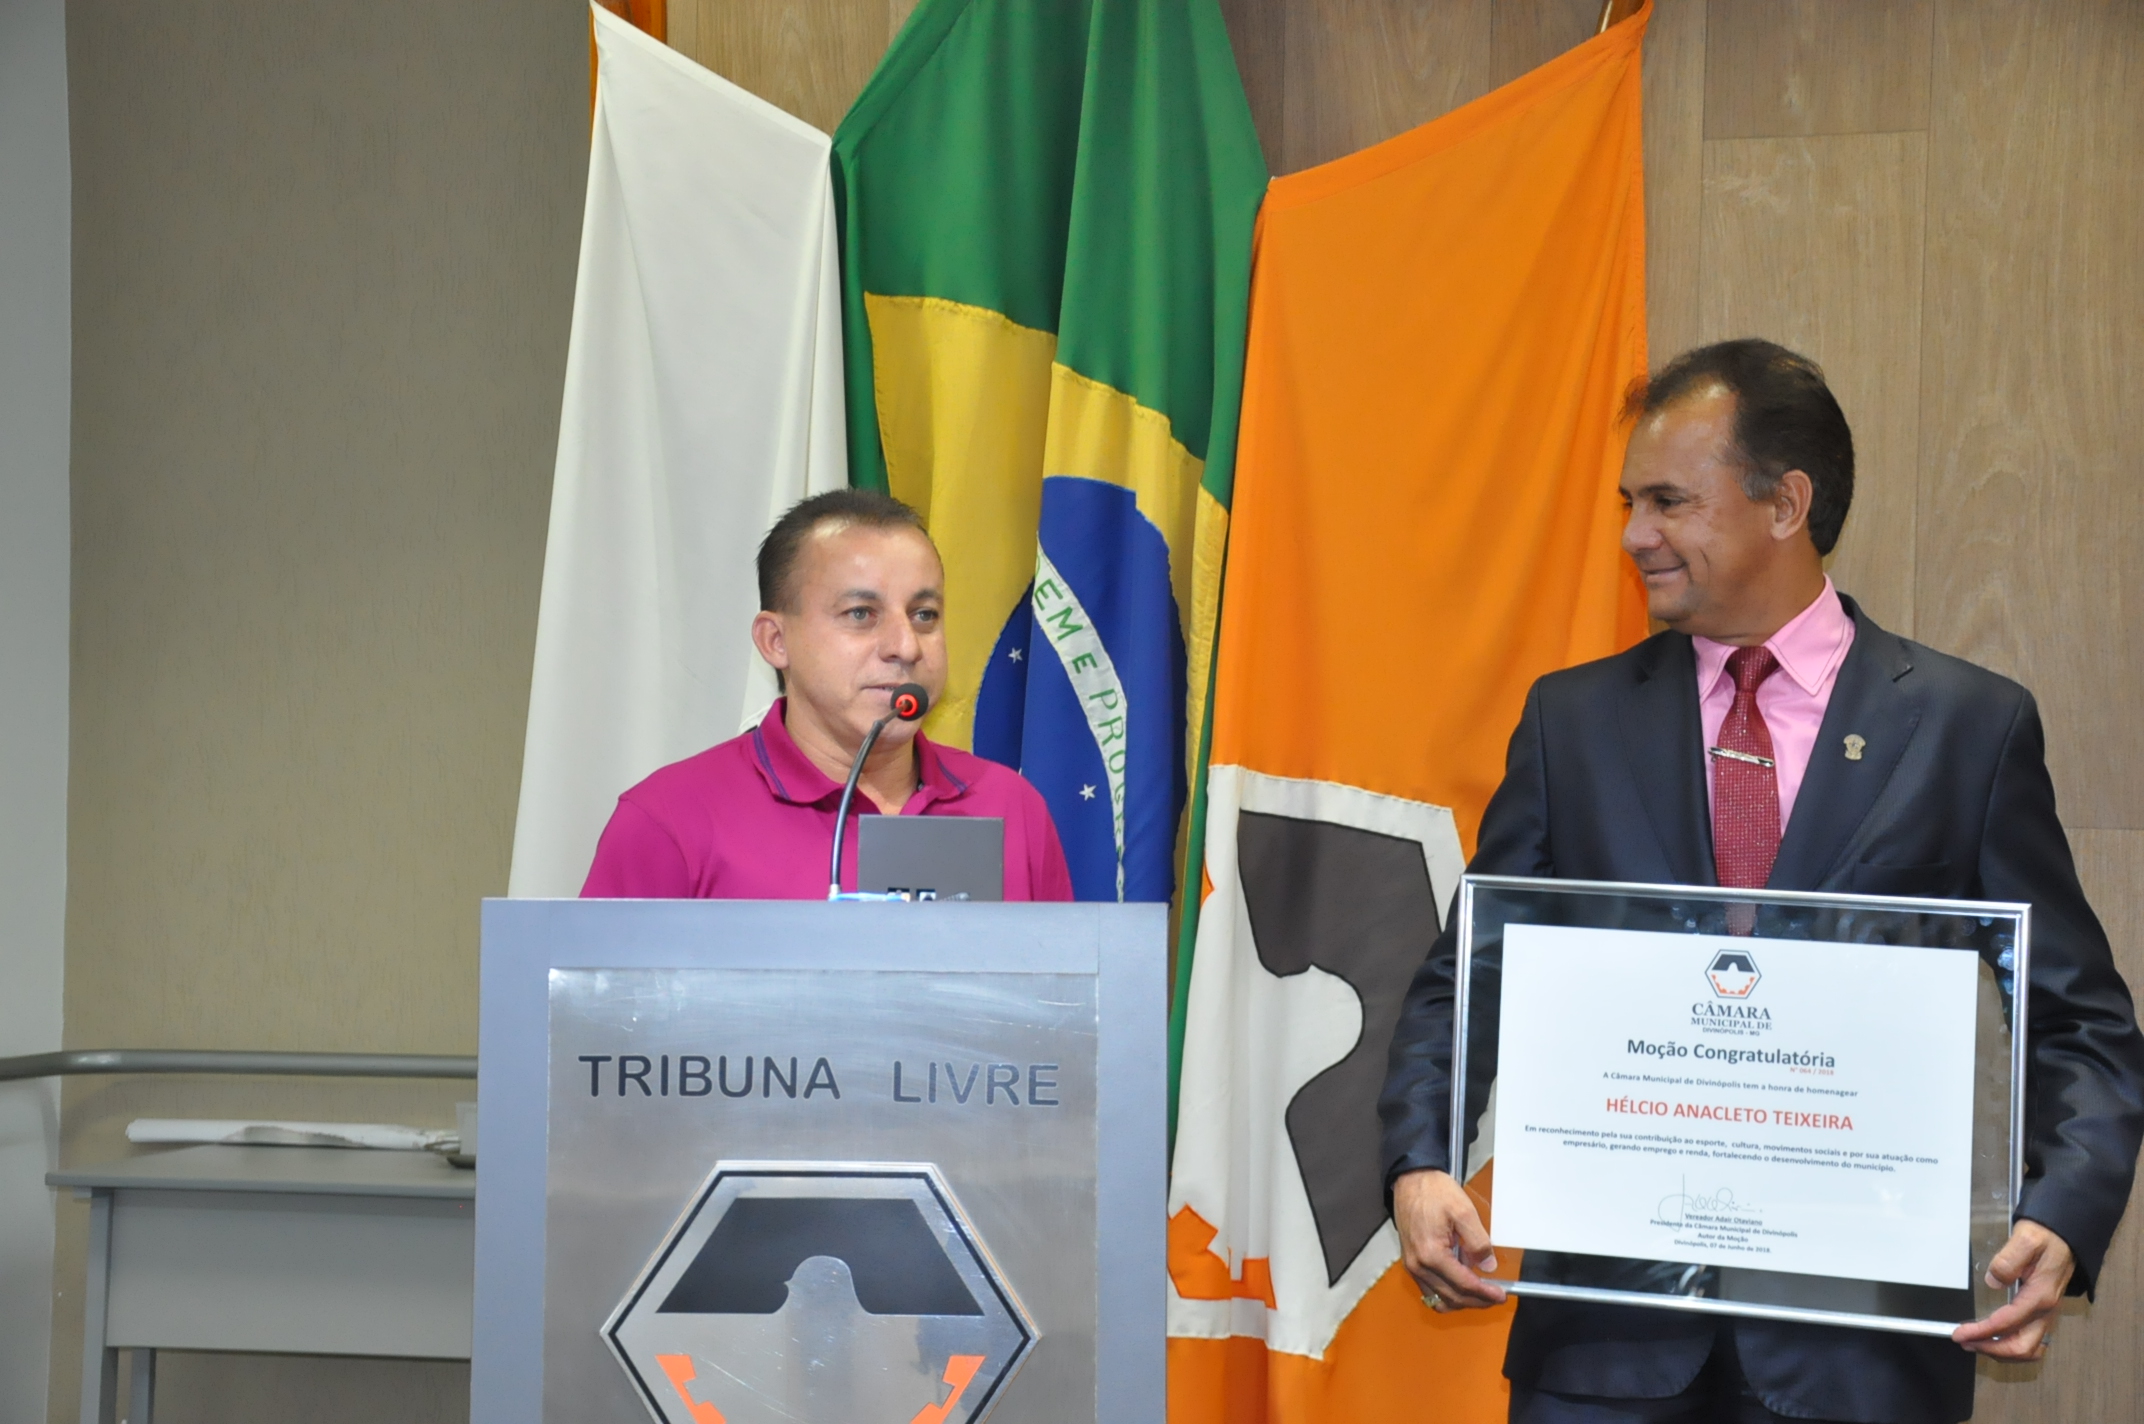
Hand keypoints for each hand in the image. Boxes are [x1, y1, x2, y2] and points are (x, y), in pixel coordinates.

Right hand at [1393, 1169, 1506, 1310]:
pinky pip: (1430, 1289)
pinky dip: (1448, 1292)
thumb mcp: (1464, 1212)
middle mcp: (1418, 1266)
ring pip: (1440, 1299)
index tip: (1501, 1295)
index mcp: (1431, 1254)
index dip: (1485, 1294)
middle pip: (1452, 1297)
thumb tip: (1489, 1267)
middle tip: (1495, 1296)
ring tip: (1481, 1291)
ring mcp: (1412, 1266)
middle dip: (1477, 1301)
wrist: (1411, 1179)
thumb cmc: (1435, 1191)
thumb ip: (1478, 1242)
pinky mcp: (1411, 1262)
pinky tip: (1462, 1281)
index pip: (1463, 1285)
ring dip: (1462, 1300)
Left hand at [1951, 1219, 2074, 1359]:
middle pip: (2022, 1347)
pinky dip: (2013, 1347)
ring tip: (1976, 1344)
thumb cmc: (2045, 1236)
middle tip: (1965, 1343)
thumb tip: (1993, 1281)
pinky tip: (1995, 1339)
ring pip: (2029, 1348)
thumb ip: (2008, 1261)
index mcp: (2040, 1295)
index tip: (1960, 1334)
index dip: (1982, 1332)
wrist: (2065, 1235)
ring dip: (2002, 1352)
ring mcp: (2046, 1313)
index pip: (2008, 1323)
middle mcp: (2046, 1310)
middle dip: (1991, 1350)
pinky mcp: (2043, 1311)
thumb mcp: (2025, 1240)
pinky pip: (2031, 1340)